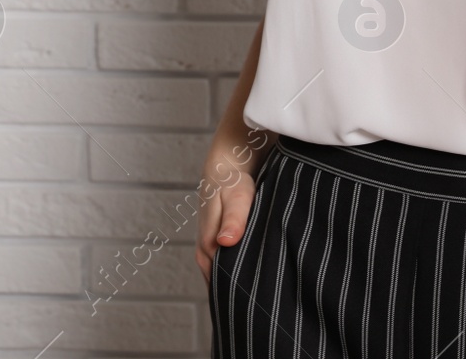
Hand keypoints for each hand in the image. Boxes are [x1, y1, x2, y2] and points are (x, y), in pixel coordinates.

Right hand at [195, 152, 262, 286]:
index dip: (240, 292)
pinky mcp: (216, 244)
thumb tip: (225, 242)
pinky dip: (238, 270)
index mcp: (209, 246)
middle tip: (260, 298)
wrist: (226, 166)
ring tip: (257, 288)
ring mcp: (209, 249)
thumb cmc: (233, 181)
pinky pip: (226, 265)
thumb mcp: (238, 197)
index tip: (258, 299)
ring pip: (223, 274)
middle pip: (221, 283)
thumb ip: (234, 219)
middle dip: (238, 290)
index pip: (223, 284)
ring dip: (238, 280)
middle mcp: (205, 252)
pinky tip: (252, 270)